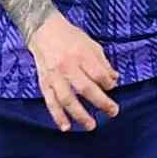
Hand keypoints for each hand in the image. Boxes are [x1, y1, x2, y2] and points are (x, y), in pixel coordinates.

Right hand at [26, 14, 119, 131]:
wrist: (43, 30)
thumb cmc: (70, 37)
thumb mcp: (90, 44)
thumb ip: (102, 63)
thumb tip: (114, 79)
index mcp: (81, 54)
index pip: (98, 74)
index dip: (108, 84)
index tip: (112, 87)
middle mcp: (67, 66)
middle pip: (85, 88)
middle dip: (101, 102)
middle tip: (113, 112)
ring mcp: (54, 76)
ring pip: (67, 99)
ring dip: (79, 114)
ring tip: (91, 125)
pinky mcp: (44, 82)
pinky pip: (51, 102)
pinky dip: (58, 116)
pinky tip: (66, 127)